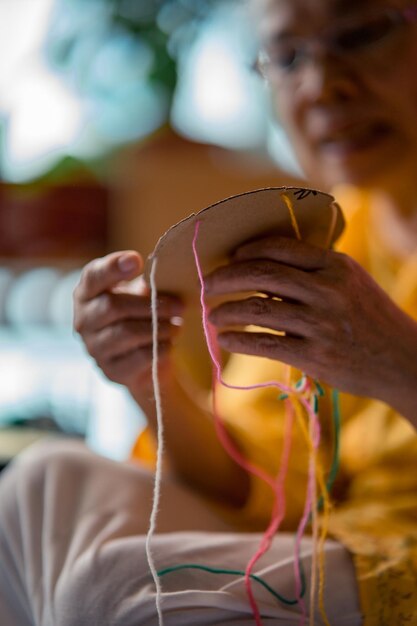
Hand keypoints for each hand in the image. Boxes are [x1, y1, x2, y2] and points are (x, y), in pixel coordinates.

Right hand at [73, 251, 182, 387]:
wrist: (145, 361)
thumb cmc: (141, 316)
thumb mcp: (141, 294)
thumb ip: (147, 283)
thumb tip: (163, 273)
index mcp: (87, 293)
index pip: (93, 276)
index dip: (112, 267)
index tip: (136, 259)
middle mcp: (84, 320)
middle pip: (112, 307)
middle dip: (150, 304)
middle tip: (179, 305)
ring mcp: (95, 348)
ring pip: (126, 333)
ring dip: (158, 328)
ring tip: (177, 326)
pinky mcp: (111, 371)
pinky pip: (138, 357)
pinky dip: (160, 348)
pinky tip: (170, 343)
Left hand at [205, 236, 416, 405]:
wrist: (404, 361)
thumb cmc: (372, 319)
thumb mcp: (352, 282)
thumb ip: (316, 272)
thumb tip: (263, 267)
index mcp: (336, 266)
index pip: (281, 249)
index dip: (248, 251)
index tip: (231, 258)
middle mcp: (328, 290)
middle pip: (263, 275)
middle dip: (227, 278)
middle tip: (208, 285)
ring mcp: (322, 324)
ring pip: (258, 310)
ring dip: (227, 310)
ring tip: (211, 315)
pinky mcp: (316, 356)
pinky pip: (265, 344)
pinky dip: (238, 340)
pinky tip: (225, 338)